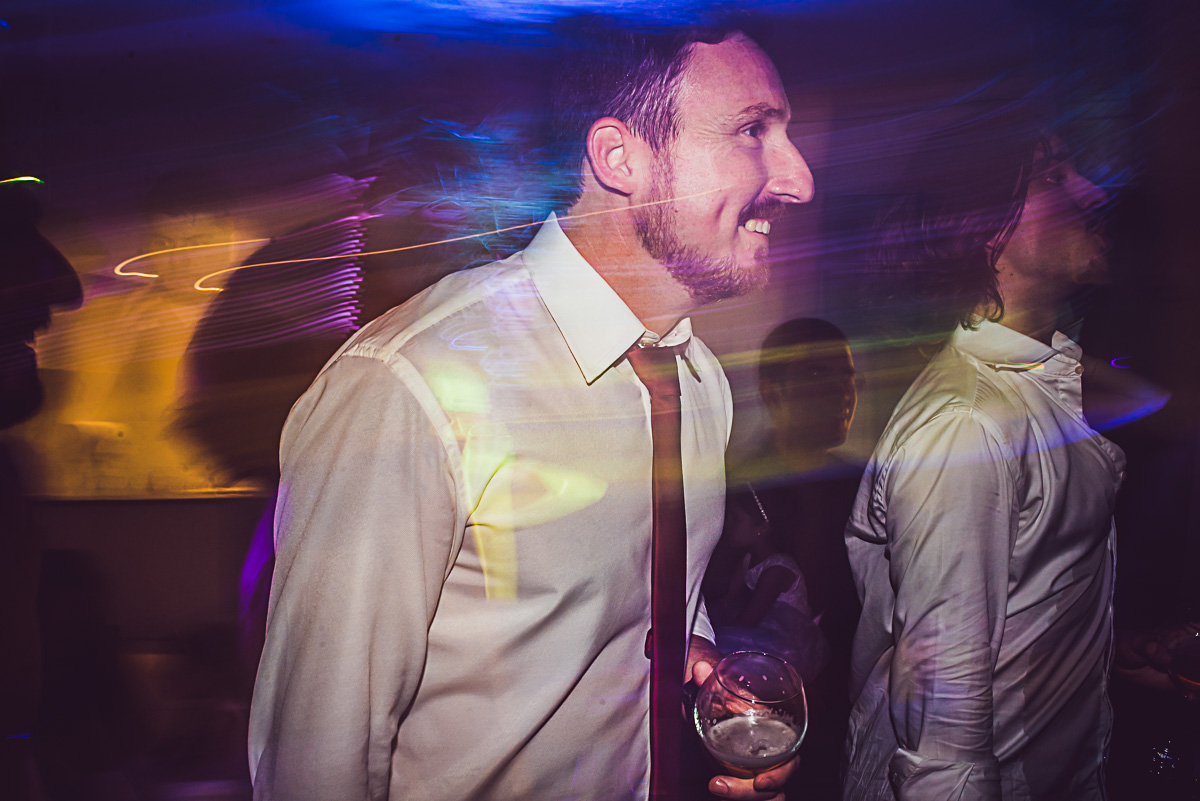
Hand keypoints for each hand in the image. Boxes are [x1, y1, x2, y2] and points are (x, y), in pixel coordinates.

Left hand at [691, 658, 797, 800]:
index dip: (779, 775)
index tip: (759, 782)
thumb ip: (708, 681)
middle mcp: (773, 758)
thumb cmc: (727, 701)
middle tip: (719, 785)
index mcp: (776, 736)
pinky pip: (750, 796)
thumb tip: (700, 667)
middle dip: (748, 792)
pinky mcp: (746, 783)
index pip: (790, 761)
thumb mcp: (718, 692)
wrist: (717, 709)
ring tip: (716, 786)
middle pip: (774, 788)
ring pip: (766, 796)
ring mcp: (760, 773)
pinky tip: (719, 789)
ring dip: (740, 795)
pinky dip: (736, 796)